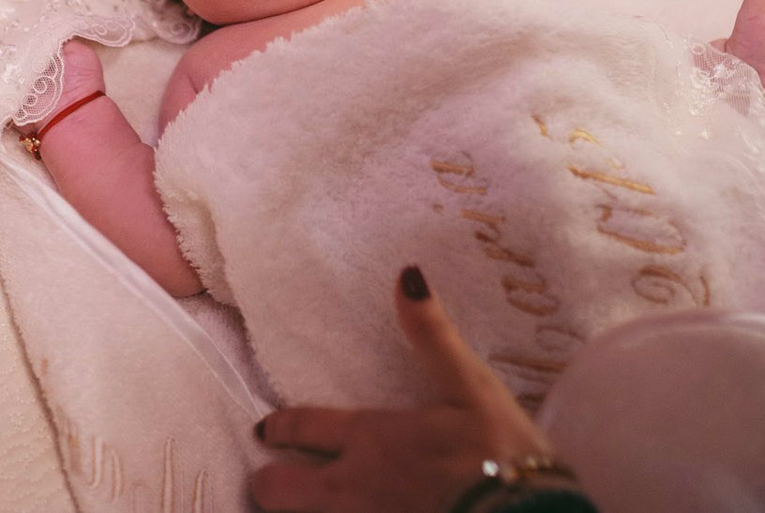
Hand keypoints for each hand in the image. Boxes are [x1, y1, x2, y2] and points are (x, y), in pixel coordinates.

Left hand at [250, 267, 567, 512]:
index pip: (303, 427)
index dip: (279, 427)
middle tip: (270, 478)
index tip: (265, 429)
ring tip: (299, 507)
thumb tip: (407, 275)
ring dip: (295, 511)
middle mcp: (352, 487)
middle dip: (268, 484)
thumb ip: (433, 336)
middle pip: (278, 491)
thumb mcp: (471, 386)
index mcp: (371, 439)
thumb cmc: (499, 452)